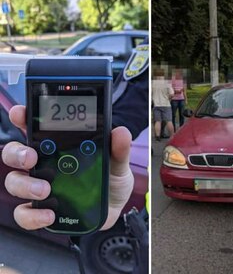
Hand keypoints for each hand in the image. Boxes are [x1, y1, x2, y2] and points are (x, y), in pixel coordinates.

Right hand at [2, 105, 133, 230]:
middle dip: (17, 153)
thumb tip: (121, 132)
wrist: (115, 209)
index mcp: (61, 147)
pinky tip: (49, 214)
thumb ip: (118, 150)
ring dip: (25, 184)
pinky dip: (32, 215)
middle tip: (31, 157)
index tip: (20, 114)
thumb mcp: (118, 164)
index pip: (37, 128)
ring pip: (15, 181)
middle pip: (16, 153)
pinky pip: (25, 214)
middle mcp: (47, 164)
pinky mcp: (43, 210)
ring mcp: (41, 187)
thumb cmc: (112, 181)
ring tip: (45, 189)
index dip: (23, 118)